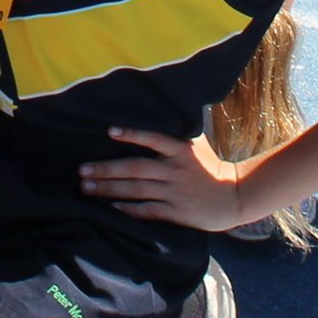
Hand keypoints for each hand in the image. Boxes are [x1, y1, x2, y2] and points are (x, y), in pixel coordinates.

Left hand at [77, 125, 248, 231]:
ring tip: (87, 188)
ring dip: (110, 189)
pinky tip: (111, 208)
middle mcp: (175, 170)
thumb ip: (178, 130)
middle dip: (106, 169)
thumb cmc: (213, 166)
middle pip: (135, 168)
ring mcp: (175, 192)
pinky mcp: (177, 213)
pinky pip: (148, 211)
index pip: (153, 138)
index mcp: (180, 150)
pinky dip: (129, 210)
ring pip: (136, 189)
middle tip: (82, 170)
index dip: (132, 134)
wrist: (236, 197)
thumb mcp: (198, 143)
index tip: (109, 131)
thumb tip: (166, 103)